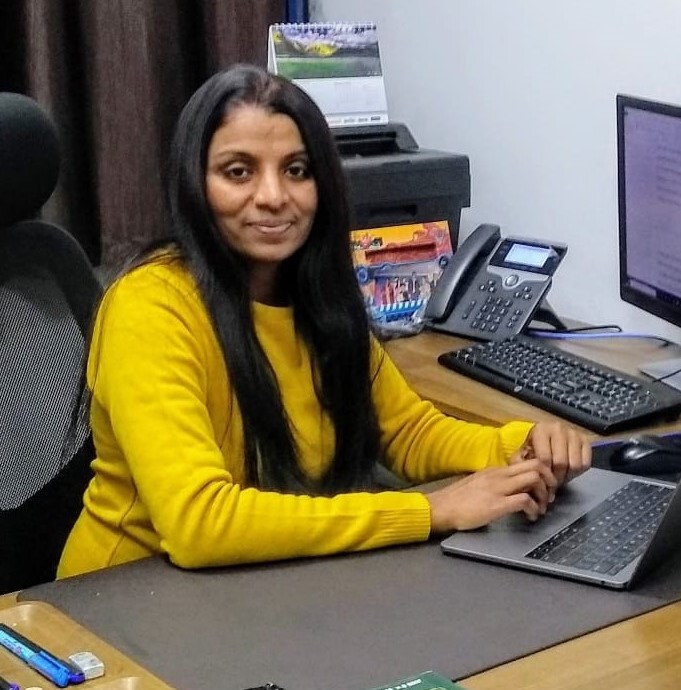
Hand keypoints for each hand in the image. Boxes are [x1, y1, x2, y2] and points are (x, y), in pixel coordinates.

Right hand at [425, 458, 557, 533]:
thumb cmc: (457, 499)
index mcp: (496, 470)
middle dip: (550, 481)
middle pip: (537, 465)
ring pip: (534, 479)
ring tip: (541, 508)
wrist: (441, 507)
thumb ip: (495, 483)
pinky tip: (530, 517)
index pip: (527, 461)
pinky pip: (525, 500)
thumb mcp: (479, 484)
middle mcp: (499, 475)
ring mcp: (498, 488)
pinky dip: (534, 509)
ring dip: (544, 495)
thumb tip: (511, 488)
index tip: (544, 487)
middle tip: (550, 497)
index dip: (542, 474)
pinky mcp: (497, 504)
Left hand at [510, 421, 590, 487]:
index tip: (541, 479)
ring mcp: (574, 434)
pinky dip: (578, 472)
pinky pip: (586, 464)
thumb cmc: (531, 449)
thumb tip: (529, 479)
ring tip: (559, 476)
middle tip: (552, 481)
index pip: (545, 458)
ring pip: (575, 464)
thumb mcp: (521, 454)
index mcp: (541, 430)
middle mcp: (559, 428)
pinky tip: (569, 471)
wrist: (545, 439)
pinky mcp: (586, 441)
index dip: (544, 473)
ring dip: (567, 475)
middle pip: (561, 462)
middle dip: (556, 476)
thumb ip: (522, 464)